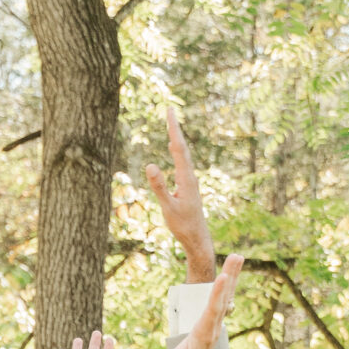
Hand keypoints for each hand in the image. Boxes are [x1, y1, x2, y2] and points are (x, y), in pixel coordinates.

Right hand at [145, 108, 216, 280]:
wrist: (197, 238)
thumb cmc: (182, 225)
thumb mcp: (167, 207)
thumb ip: (159, 186)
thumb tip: (150, 165)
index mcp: (186, 178)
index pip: (178, 148)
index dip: (173, 129)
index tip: (170, 112)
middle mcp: (190, 176)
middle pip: (182, 147)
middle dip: (175, 128)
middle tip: (170, 110)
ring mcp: (189, 180)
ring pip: (183, 154)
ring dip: (176, 137)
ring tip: (172, 124)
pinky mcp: (187, 186)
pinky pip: (181, 162)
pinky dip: (177, 150)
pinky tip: (174, 149)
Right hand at [156, 254, 243, 348]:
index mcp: (202, 337)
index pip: (211, 312)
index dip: (217, 295)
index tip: (223, 277)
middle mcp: (212, 329)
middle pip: (223, 300)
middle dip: (229, 278)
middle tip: (237, 256)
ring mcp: (215, 325)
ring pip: (225, 298)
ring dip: (231, 277)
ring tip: (237, 256)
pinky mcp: (213, 323)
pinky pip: (222, 301)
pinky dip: (227, 286)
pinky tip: (230, 272)